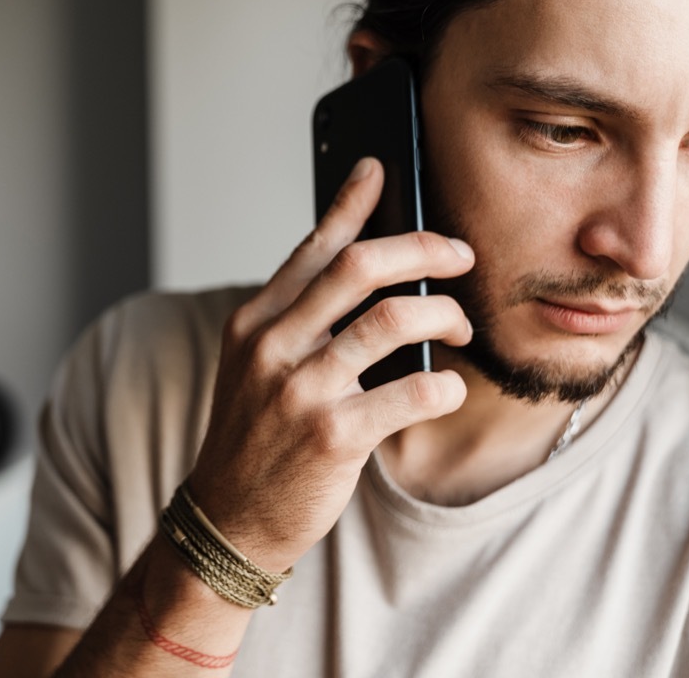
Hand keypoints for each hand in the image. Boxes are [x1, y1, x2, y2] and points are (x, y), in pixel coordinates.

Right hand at [187, 157, 474, 571]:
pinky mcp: (335, 435)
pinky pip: (414, 390)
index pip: (312, 247)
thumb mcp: (255, 368)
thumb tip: (359, 274)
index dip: (350, 203)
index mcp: (255, 322)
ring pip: (396, 320)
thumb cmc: (254, 439)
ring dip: (446, 316)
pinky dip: (446, 386)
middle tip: (459, 255)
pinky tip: (447, 390)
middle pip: (362, 267)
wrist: (228, 518)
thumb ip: (298, 321)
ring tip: (460, 328)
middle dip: (424, 249)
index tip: (379, 170)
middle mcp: (274, 346)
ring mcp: (302, 390)